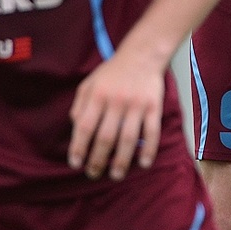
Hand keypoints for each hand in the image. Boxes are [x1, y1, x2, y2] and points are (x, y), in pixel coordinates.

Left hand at [67, 51, 163, 180]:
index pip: (85, 127)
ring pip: (128, 139)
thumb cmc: (113, 72)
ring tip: (115, 175)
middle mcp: (116, 101)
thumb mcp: (89, 83)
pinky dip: (149, 149)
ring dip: (121, 161)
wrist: (143, 54)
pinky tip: (143, 163)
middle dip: (98, 160)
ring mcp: (137, 104)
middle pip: (106, 138)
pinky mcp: (154, 106)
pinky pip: (152, 132)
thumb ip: (79, 105)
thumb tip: (76, 130)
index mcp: (98, 95)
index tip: (76, 164)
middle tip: (93, 174)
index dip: (79, 148)